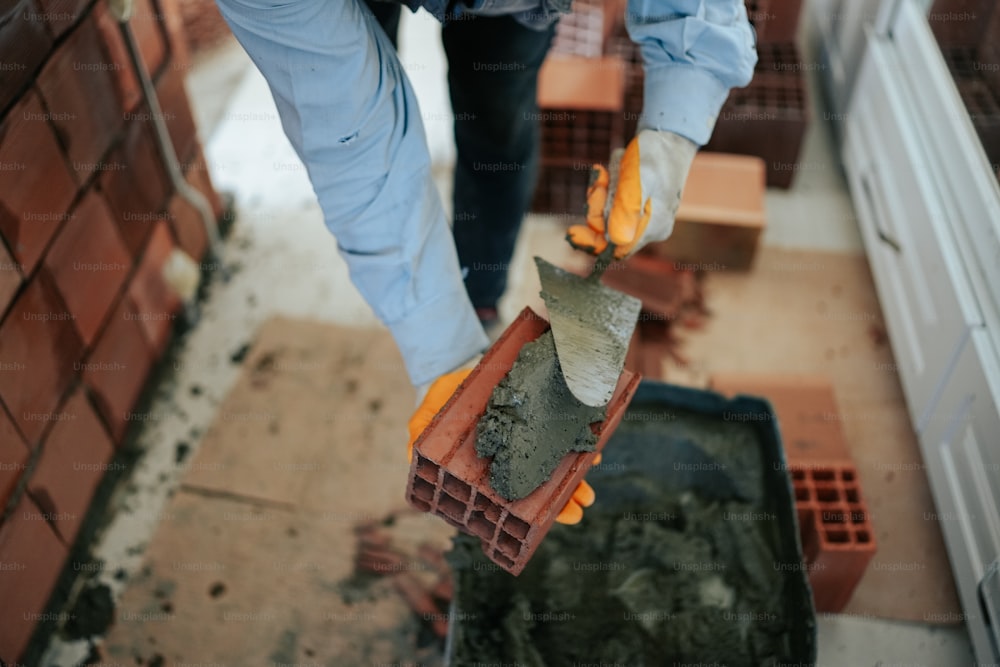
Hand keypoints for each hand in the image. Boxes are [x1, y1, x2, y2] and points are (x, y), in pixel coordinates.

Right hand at [407, 370, 599, 524]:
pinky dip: (577, 448)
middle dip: (558, 503)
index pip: (504, 501)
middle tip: (577, 510)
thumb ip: (419, 438)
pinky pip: (562, 439)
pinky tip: (591, 453)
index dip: (523, 516)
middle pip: (535, 491)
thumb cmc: (442, 399)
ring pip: (553, 470)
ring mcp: (526, 444)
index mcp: (481, 472)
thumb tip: (414, 458)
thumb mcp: (425, 417)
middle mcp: (507, 462)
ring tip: (587, 493)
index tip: (543, 524)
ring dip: (573, 483)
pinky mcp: (541, 423)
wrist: (461, 366)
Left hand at [567, 129, 696, 258]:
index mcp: (653, 227)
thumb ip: (627, 209)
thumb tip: (614, 240)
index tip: (571, 232)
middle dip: (598, 207)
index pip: (617, 249)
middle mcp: (650, 227)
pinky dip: (607, 188)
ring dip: (602, 193)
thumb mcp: (641, 179)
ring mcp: (643, 217)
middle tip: (599, 183)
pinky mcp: (637, 205)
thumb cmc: (657, 155)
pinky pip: (612, 204)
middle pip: (608, 232)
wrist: (669, 137)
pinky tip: (611, 170)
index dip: (593, 243)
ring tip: (607, 172)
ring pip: (607, 216)